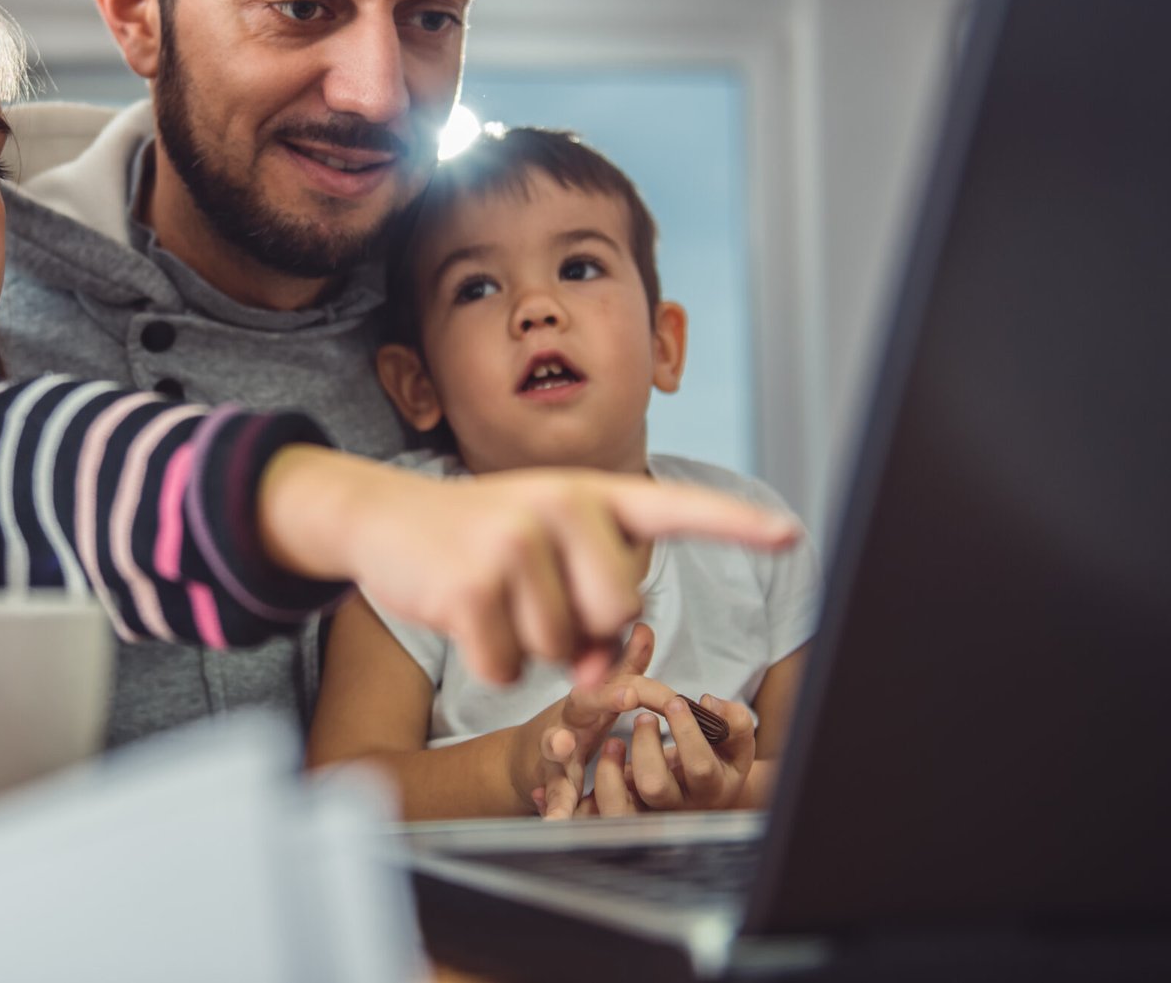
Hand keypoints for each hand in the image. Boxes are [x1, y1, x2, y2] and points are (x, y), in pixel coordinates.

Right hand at [260, 448, 796, 686]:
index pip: (675, 508)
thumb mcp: (544, 556)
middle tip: (535, 598)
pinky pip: (508, 665)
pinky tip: (462, 615)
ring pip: (561, 648)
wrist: (383, 518)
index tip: (788, 535)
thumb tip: (602, 677)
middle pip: (618, 612)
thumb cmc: (480, 543)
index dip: (735, 528)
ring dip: (526, 646)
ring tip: (491, 597)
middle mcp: (559, 506)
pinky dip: (486, 660)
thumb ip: (590, 611)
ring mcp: (514, 542)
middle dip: (581, 629)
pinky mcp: (472, 585)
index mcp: (589, 494)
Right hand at [523, 624, 656, 819]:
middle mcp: (567, 722)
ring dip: (557, 746)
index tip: (645, 691)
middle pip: (578, 707)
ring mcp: (553, 754)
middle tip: (623, 697)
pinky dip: (555, 808)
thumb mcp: (598, 695)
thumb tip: (645, 627)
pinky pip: (555, 797)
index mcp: (585, 703)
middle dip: (599, 699)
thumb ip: (624, 667)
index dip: (622, 688)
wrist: (526, 758)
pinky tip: (559, 819)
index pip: (604, 688)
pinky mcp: (549, 783)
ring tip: (561, 745)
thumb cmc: (572, 723)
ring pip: (554, 750)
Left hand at [588, 685, 756, 815]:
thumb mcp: (737, 742)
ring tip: (615, 740)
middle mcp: (680, 807)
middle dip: (645, 746)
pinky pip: (606, 809)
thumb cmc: (721, 760)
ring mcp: (652, 815)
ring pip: (622, 806)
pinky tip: (610, 756)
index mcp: (712, 789)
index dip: (686, 732)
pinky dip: (602, 782)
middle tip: (644, 717)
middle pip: (655, 787)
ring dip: (611, 770)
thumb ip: (734, 721)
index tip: (675, 702)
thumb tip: (709, 703)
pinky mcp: (629, 815)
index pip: (700, 767)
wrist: (708, 791)